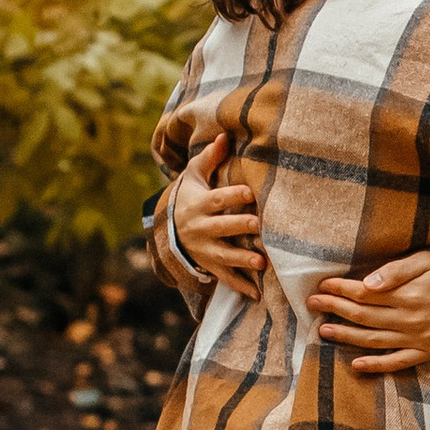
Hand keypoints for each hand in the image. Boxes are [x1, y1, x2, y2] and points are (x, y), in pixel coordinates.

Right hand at [167, 134, 261, 292]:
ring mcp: (205, 249)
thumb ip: (210, 159)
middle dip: (239, 227)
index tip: (249, 192)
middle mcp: (201, 228)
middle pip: (221, 227)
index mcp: (200, 205)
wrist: (168, 230)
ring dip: (242, 259)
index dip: (232, 195)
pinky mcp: (209, 265)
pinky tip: (256, 294)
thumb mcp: (194, 177)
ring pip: (223, 255)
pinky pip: (225, 277)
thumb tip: (224, 135)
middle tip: (258, 225)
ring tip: (260, 262)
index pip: (217, 199)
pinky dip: (240, 286)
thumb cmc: (190, 197)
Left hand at [309, 248, 429, 377]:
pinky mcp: (425, 352)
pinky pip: (395, 362)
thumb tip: (366, 282)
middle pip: (362, 316)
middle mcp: (407, 319)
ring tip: (323, 331)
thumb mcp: (427, 261)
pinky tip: (355, 364)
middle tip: (312, 305)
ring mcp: (416, 339)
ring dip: (345, 336)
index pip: (362, 293)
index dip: (339, 289)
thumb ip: (396, 271)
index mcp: (406, 294)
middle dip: (334, 309)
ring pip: (372, 340)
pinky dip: (374, 366)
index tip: (322, 286)